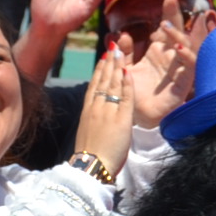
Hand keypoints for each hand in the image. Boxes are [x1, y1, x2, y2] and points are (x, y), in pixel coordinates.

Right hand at [70, 45, 134, 175]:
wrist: (91, 168)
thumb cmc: (90, 157)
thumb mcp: (88, 133)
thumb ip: (93, 121)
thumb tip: (97, 116)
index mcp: (87, 112)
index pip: (94, 86)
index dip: (99, 71)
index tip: (103, 59)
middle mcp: (96, 108)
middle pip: (102, 80)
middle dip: (108, 63)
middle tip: (113, 47)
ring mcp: (107, 112)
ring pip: (112, 84)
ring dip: (116, 67)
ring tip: (119, 52)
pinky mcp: (120, 119)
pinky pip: (125, 96)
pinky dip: (126, 83)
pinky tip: (128, 71)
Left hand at [127, 0, 198, 127]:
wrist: (131, 119)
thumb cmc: (131, 94)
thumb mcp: (124, 68)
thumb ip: (124, 53)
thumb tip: (123, 35)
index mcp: (158, 55)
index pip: (165, 30)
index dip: (169, 13)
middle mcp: (170, 61)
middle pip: (178, 34)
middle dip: (176, 17)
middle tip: (172, 0)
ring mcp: (178, 73)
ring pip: (187, 49)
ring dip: (179, 37)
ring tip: (167, 28)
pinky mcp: (182, 87)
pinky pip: (190, 70)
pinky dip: (187, 58)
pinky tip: (179, 50)